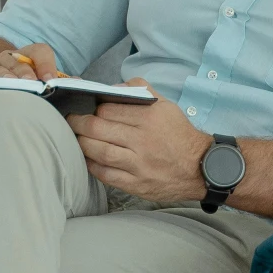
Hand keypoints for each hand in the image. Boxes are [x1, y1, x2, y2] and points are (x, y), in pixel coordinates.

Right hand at [0, 41, 59, 80]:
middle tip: (31, 83)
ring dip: (4, 78)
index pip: (40, 51)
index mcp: (28, 55)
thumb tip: (78, 84)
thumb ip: (59, 80)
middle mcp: (9, 58)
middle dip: (24, 72)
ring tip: (10, 86)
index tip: (51, 81)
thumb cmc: (25, 80)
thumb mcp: (41, 77)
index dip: (46, 65)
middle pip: (17, 61)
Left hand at [68, 81, 210, 202]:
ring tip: (76, 138)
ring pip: (99, 151)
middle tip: (71, 121)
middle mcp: (144, 140)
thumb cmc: (179, 134)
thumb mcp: (166, 105)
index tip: (86, 108)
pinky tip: (87, 159)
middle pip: (99, 129)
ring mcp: (139, 164)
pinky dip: (92, 166)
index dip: (93, 108)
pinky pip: (107, 175)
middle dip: (78, 123)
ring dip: (82, 144)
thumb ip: (140, 91)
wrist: (201, 167)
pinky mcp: (137, 184)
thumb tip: (113, 88)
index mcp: (150, 117)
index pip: (109, 109)